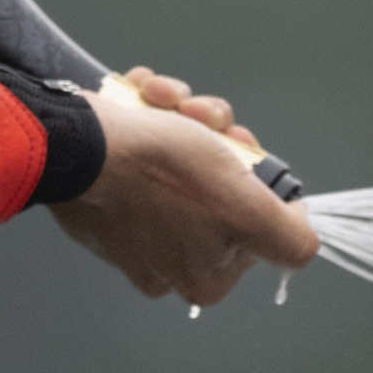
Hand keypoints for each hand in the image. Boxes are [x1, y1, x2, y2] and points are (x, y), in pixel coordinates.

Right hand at [50, 64, 318, 305]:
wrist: (73, 144)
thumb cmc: (159, 173)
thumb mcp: (244, 210)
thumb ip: (289, 240)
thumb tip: (298, 239)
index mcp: (206, 278)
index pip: (254, 219)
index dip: (253, 177)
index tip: (237, 149)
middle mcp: (170, 259)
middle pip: (220, 183)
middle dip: (213, 138)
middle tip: (198, 116)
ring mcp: (133, 223)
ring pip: (183, 154)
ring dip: (181, 114)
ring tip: (160, 97)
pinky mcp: (104, 187)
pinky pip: (142, 144)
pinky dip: (147, 113)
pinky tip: (142, 95)